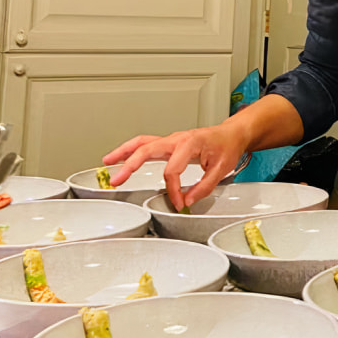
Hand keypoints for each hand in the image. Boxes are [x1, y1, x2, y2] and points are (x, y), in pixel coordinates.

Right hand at [102, 121, 248, 210]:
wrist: (231, 134)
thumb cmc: (226, 147)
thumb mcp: (222, 169)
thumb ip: (204, 187)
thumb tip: (187, 201)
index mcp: (190, 143)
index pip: (173, 170)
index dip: (173, 190)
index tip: (178, 203)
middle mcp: (177, 139)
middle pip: (147, 150)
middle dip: (130, 166)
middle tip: (116, 180)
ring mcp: (171, 140)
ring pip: (142, 143)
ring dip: (123, 152)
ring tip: (107, 162)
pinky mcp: (169, 143)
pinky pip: (146, 144)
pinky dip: (131, 150)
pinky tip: (120, 157)